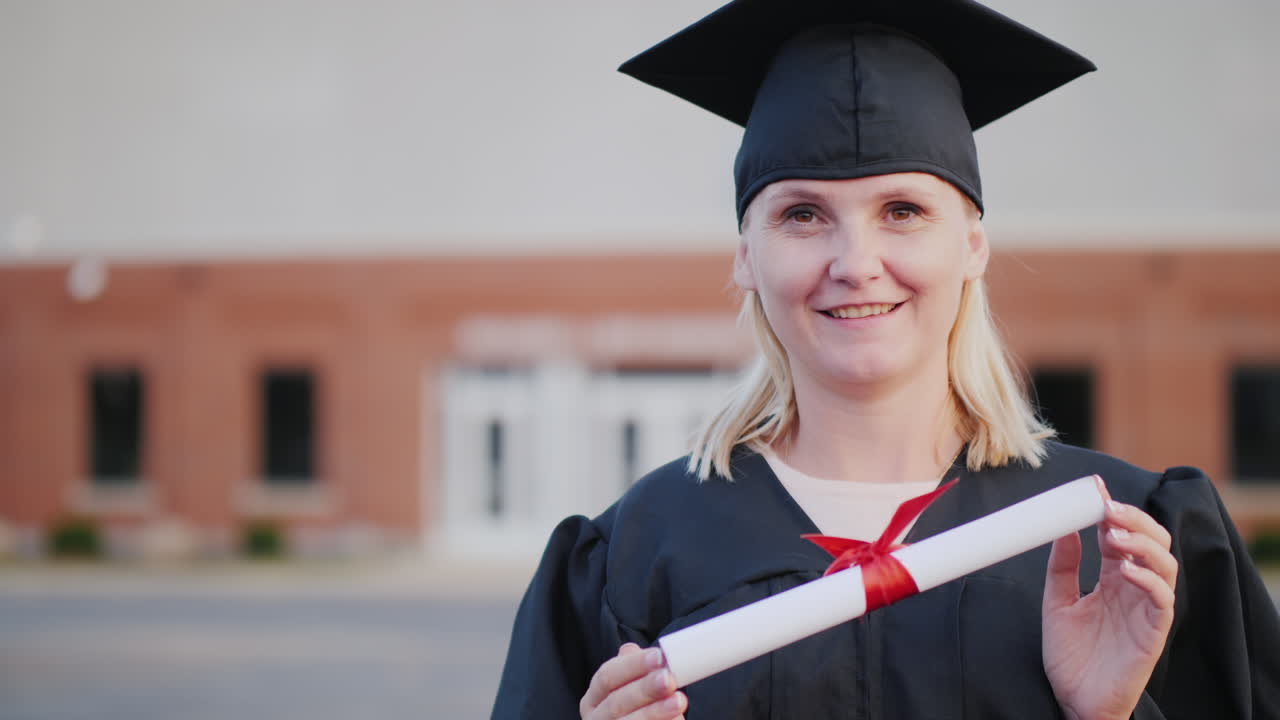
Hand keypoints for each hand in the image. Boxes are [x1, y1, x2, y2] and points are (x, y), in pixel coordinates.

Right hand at [580, 643, 687, 719]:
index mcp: (594, 698)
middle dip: (645, 689)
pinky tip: (677, 719)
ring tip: (679, 701)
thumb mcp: (632, 687)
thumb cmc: (637, 709)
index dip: (633, 665)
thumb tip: (632, 649)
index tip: (659, 656)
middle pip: (617, 702)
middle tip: (669, 679)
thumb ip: (634, 669)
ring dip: (655, 712)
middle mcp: (596, 719)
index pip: (607, 676)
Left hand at [1042, 476, 1176, 719]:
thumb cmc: (1070, 656)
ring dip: (1142, 544)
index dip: (1110, 510)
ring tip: (1114, 534)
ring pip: (1165, 563)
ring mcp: (1146, 609)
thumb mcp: (1056, 603)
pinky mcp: (1154, 632)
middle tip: (1107, 507)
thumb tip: (1064, 527)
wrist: (1074, 700)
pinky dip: (1149, 579)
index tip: (1093, 489)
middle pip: (1151, 541)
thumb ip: (1062, 567)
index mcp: (1111, 578)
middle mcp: (1133, 588)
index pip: (1119, 534)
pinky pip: (1163, 599)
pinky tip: (1126, 570)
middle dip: (1133, 519)